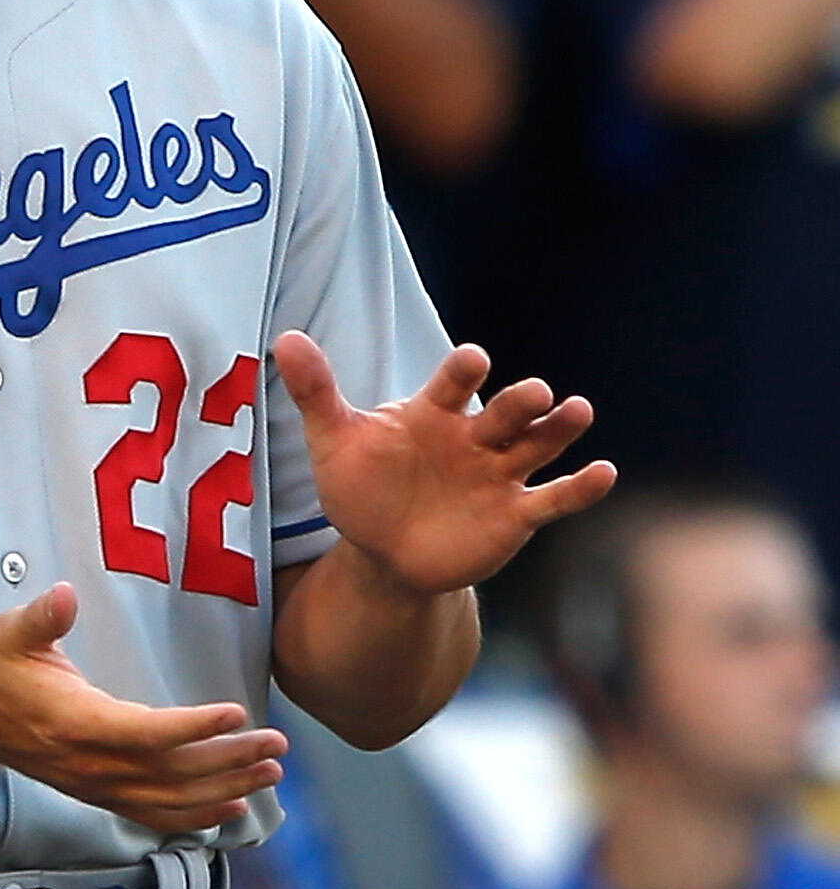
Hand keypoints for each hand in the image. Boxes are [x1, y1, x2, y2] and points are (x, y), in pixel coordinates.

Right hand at [0, 584, 288, 832]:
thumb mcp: (12, 631)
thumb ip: (45, 616)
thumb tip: (66, 595)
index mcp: (74, 723)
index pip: (146, 733)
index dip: (193, 727)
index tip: (236, 713)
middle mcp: (88, 764)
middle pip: (172, 773)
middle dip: (230, 761)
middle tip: (276, 745)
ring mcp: (93, 785)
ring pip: (170, 800)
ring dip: (225, 790)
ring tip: (268, 773)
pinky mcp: (94, 793)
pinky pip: (152, 815)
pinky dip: (196, 817)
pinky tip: (230, 809)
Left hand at [277, 332, 613, 597]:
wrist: (381, 550)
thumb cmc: (361, 486)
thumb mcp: (333, 442)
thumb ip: (316, 393)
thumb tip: (284, 338)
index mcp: (433, 413)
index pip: (452, 385)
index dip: (463, 372)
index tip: (473, 360)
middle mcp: (474, 438)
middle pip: (505, 413)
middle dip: (520, 403)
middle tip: (537, 392)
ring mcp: (498, 474)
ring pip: (537, 446)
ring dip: (559, 430)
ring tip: (579, 410)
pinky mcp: (515, 514)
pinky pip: (552, 499)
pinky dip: (579, 488)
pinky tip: (604, 472)